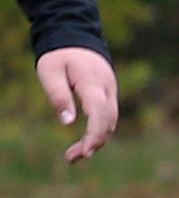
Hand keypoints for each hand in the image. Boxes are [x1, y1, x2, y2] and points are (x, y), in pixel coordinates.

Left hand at [34, 47, 117, 163]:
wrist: (76, 40)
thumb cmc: (60, 56)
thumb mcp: (49, 71)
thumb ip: (58, 95)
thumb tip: (67, 123)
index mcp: (92, 82)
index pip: (99, 112)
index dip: (95, 133)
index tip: (85, 152)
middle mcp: (107, 89)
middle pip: (108, 121)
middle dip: (94, 142)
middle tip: (71, 158)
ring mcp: (110, 93)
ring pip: (110, 122)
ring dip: (95, 140)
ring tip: (72, 156)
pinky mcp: (108, 97)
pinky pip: (107, 118)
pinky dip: (97, 133)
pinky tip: (84, 143)